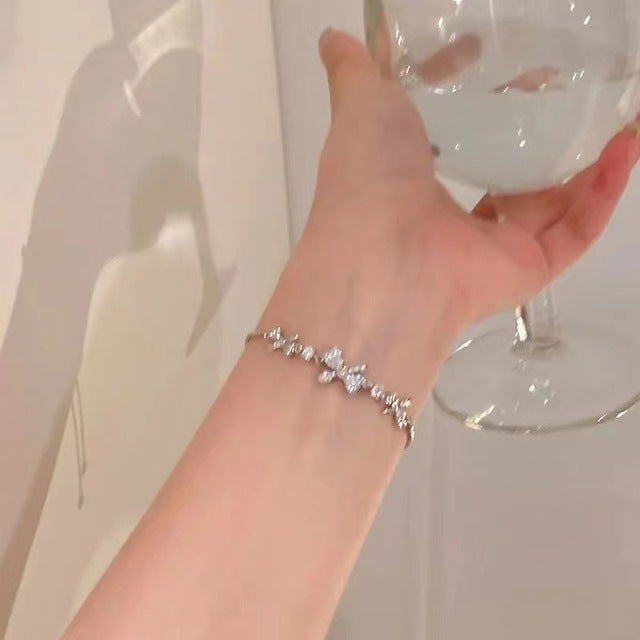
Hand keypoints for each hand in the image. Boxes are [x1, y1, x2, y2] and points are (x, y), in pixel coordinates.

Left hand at [305, 30, 639, 325]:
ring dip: (583, 163)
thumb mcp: (361, 109)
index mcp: (413, 184)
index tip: (485, 57)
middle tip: (557, 88)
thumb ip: (357, 73)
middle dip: (533, 134)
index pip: (452, 139)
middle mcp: (452, 220)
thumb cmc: (370, 179)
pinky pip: (575, 230)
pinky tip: (623, 147)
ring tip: (613, 117)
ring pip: (549, 205)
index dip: (469, 97)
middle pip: (505, 175)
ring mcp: (492, 249)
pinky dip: (602, 192)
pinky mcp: (526, 270)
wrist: (384, 258)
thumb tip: (334, 40)